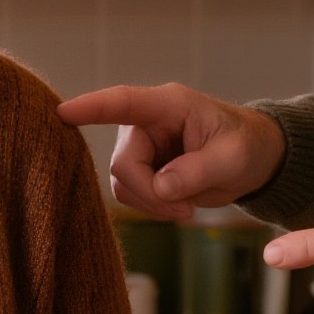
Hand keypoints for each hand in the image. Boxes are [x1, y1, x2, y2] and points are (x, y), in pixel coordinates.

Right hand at [56, 83, 285, 220]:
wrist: (252, 161)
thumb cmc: (246, 146)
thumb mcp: (233, 158)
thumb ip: (197, 171)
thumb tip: (162, 188)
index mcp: (168, 105)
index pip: (123, 102)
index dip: (92, 108)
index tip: (62, 113)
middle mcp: (145, 122)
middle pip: (123, 163)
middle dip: (151, 193)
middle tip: (185, 211)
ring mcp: (140, 146)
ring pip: (121, 183)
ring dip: (151, 203)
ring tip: (186, 208)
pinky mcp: (140, 168)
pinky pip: (129, 193)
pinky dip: (151, 207)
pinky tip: (178, 205)